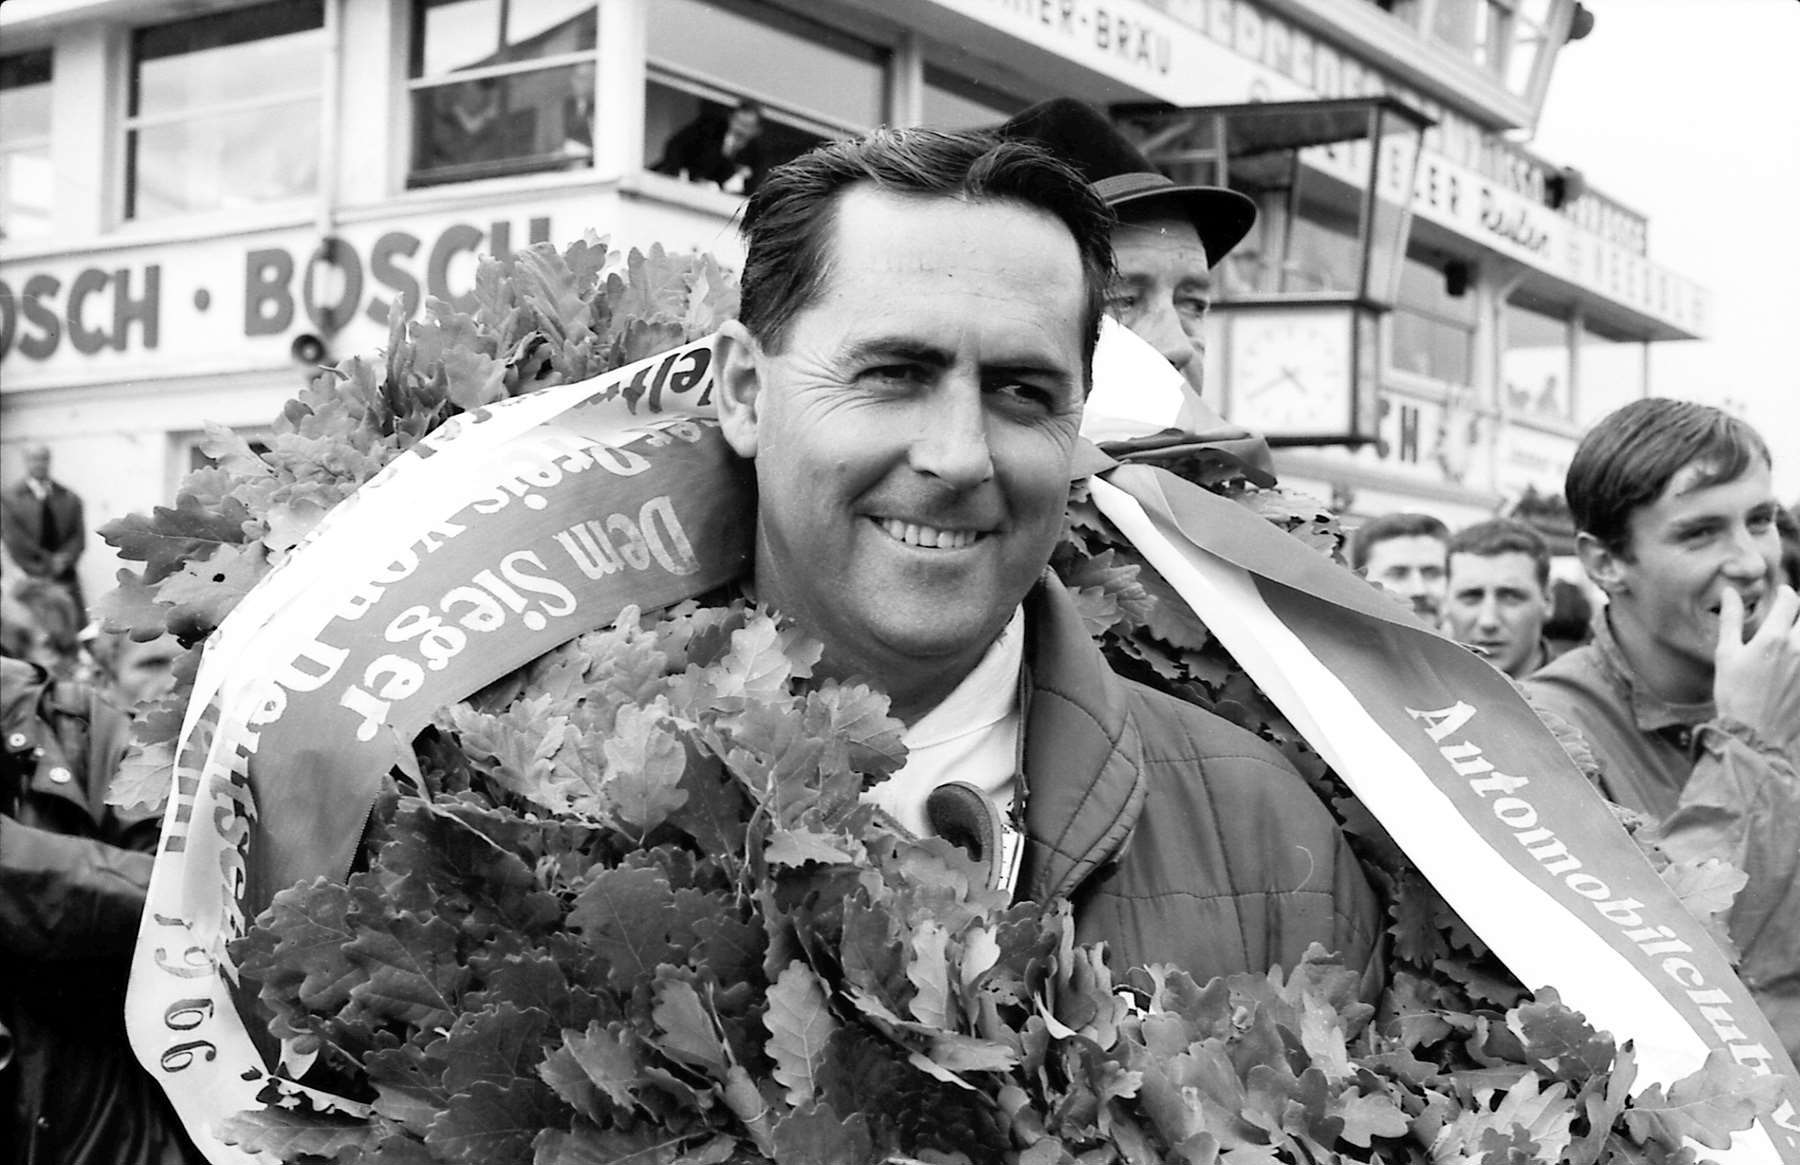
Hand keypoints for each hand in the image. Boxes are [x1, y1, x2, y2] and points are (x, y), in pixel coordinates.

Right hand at [1713, 585, 1799, 752]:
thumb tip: (1730, 592)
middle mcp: (1798, 647)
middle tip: (1791, 614)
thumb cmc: (1735, 695)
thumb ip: (1730, 620)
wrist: (1756, 735)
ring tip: (1792, 636)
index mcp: (1774, 638)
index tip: (1782, 594)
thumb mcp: (1726, 656)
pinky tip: (1794, 660)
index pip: (1790, 601)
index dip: (1786, 593)